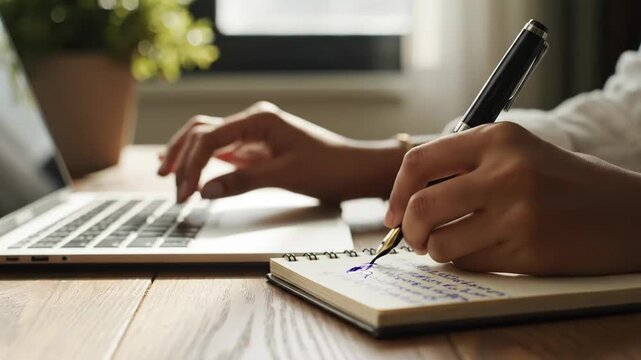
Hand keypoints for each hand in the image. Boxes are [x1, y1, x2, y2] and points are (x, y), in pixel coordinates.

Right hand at [158, 102, 404, 202]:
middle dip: (181, 157)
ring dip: (187, 156)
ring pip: (207, 138)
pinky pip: (222, 151)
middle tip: (171, 187)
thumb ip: (243, 181)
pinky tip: (187, 170)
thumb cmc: (329, 168)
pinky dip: (203, 161)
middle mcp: (252, 122)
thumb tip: (204, 190)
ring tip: (168, 177)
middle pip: (201, 131)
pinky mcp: (256, 149)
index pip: (209, 137)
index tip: (184, 193)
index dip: (191, 165)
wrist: (355, 170)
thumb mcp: (285, 175)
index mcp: (259, 120)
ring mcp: (253, 135)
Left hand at [385, 122, 640, 274]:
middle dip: (409, 231)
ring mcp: (518, 212)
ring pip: (441, 244)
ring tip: (453, 245)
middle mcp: (506, 171)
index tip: (392, 214)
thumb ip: (466, 166)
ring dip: (438, 251)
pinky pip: (470, 264)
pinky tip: (485, 253)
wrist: (630, 214)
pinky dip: (465, 263)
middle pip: (421, 208)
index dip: (396, 193)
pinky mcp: (530, 251)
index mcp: (499, 138)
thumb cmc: (565, 183)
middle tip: (415, 239)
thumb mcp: (518, 153)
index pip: (419, 162)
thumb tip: (407, 198)